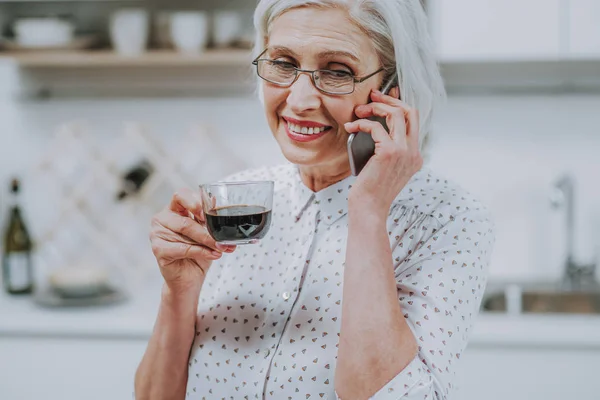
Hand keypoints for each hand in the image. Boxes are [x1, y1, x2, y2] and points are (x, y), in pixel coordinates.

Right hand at [149, 188, 235, 293]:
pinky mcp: (158, 249)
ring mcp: (157, 234)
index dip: (194, 201)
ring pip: (186, 233)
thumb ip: (208, 218)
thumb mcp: (206, 232)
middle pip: (186, 221)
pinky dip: (201, 252)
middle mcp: (162, 219)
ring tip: (221, 248)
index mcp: (174, 209)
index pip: (181, 195)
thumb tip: (216, 202)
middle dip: (208, 232)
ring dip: (208, 242)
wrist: (189, 278)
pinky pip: (183, 248)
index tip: (206, 214)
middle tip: (223, 240)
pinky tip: (213, 255)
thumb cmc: (197, 253)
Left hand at [345, 88, 422, 214]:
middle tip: (372, 96)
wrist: (369, 208)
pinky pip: (376, 126)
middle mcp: (413, 152)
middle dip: (389, 100)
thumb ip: (385, 147)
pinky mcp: (389, 152)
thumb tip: (374, 124)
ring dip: (375, 107)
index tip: (380, 100)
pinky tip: (351, 128)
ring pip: (396, 114)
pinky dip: (362, 123)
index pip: (413, 121)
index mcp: (414, 156)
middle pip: (409, 111)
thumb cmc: (370, 189)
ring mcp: (404, 151)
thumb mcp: (383, 166)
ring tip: (359, 112)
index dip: (397, 105)